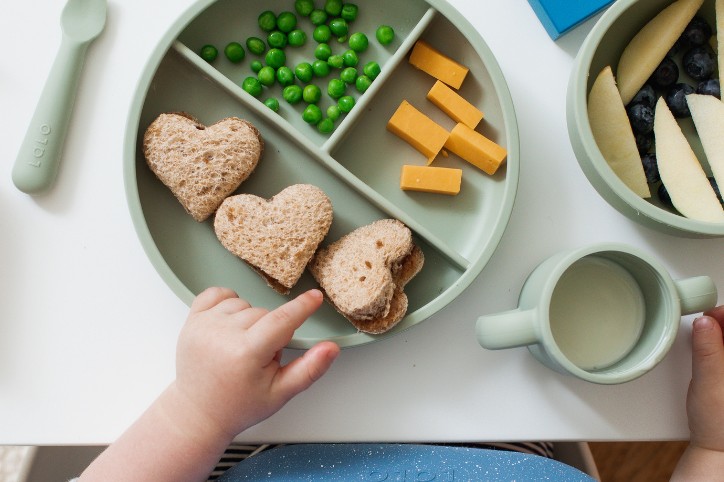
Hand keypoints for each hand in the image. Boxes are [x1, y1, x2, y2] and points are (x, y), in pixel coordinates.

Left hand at [170, 287, 339, 441]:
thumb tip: (331, 348)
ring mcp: (204, 325)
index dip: (302, 307)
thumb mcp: (281, 393)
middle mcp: (222, 335)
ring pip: (244, 303)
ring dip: (249, 318)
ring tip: (242, 345)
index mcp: (246, 354)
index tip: (315, 297)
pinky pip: (217, 293)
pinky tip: (229, 323)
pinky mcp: (191, 320)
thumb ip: (309, 369)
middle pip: (264, 313)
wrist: (198, 412)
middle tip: (260, 357)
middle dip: (270, 330)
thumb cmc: (239, 405)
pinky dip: (228, 303)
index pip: (282, 320)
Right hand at [686, 305, 723, 451]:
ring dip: (721, 335)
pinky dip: (720, 346)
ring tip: (708, 336)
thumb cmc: (719, 426)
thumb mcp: (709, 383)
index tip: (712, 315)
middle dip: (723, 323)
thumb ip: (707, 351)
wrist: (718, 449)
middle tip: (707, 323)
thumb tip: (705, 323)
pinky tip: (713, 350)